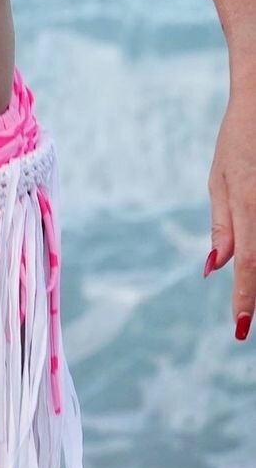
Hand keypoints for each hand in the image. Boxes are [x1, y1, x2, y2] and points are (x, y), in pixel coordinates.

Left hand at [204, 90, 255, 337]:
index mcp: (250, 202)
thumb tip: (215, 270)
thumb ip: (224, 226)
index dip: (247, 299)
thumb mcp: (222, 178)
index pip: (251, 263)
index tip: (242, 329)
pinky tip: (255, 251)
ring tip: (252, 272)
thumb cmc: (241, 138)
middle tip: (251, 315)